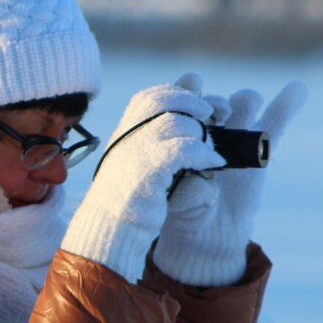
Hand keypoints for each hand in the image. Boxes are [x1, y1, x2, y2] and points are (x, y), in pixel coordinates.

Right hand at [61, 83, 225, 280]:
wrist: (108, 230)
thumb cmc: (125, 204)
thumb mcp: (131, 167)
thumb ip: (147, 148)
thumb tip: (179, 131)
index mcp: (123, 133)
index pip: (149, 97)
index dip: (176, 93)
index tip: (196, 103)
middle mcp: (126, 136)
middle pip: (162, 100)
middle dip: (192, 101)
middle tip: (212, 113)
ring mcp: (135, 150)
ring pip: (176, 122)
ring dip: (201, 133)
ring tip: (212, 150)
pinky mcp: (148, 169)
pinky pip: (183, 148)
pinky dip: (203, 153)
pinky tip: (214, 163)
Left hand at [152, 73, 307, 286]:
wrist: (205, 236)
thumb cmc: (181, 215)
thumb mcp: (176, 204)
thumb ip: (187, 191)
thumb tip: (204, 182)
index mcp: (180, 133)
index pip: (183, 99)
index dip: (186, 91)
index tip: (190, 92)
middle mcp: (207, 129)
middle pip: (216, 99)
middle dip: (214, 103)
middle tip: (213, 119)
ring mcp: (236, 138)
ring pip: (244, 102)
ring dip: (244, 103)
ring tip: (235, 118)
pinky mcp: (262, 150)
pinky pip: (276, 121)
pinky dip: (288, 104)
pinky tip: (298, 89)